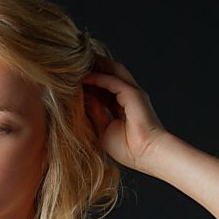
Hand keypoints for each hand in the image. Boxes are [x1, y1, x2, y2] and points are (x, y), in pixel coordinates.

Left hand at [81, 56, 169, 171]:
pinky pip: (112, 81)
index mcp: (123, 105)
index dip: (89, 83)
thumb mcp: (103, 130)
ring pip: (112, 72)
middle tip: (73, 64)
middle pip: (109, 75)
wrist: (148, 154)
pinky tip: (84, 77)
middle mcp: (129, 95)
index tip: (71, 81)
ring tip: (77, 63)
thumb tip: (82, 101)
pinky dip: (98, 77)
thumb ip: (94, 114)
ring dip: (96, 67)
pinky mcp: (132, 93)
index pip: (104, 88)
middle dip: (93, 68)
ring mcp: (132, 92)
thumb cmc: (129, 149)